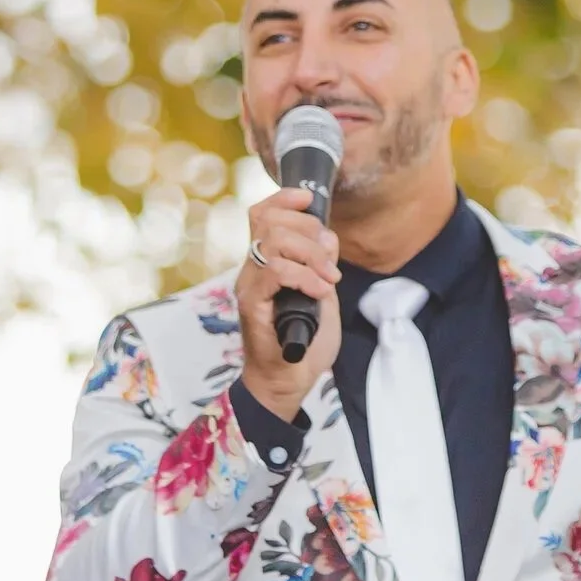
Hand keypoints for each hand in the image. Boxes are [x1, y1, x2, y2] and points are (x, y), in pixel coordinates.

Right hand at [236, 186, 341, 417]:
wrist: (288, 382)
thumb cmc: (303, 342)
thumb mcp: (321, 293)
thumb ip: (321, 265)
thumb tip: (327, 238)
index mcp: (266, 262)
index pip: (262, 213)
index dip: (284, 198)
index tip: (308, 198)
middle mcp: (252, 269)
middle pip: (270, 221)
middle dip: (310, 231)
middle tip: (330, 261)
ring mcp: (249, 285)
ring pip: (273, 241)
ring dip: (310, 254)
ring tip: (328, 279)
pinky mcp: (251, 304)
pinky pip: (275, 271)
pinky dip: (304, 276)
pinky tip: (319, 292)